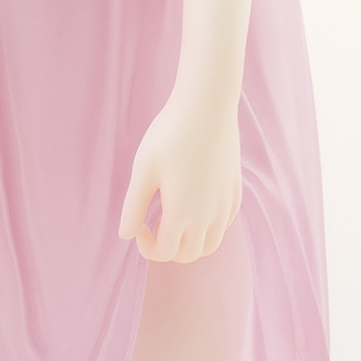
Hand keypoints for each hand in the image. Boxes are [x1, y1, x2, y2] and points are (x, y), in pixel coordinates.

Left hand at [118, 93, 242, 262]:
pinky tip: (195, 204)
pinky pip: (224, 224)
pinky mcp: (235, 190)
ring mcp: (225, 204)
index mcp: (182, 213)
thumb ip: (133, 207)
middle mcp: (208, 215)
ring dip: (190, 242)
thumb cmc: (169, 134)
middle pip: (188, 255)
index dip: (147, 247)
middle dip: (168, 248)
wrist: (207, 106)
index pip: (164, 253)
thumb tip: (125, 235)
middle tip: (154, 222)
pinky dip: (209, 227)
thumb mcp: (142, 170)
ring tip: (175, 218)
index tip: (139, 225)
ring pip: (210, 244)